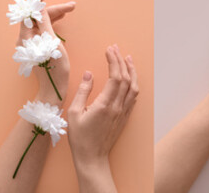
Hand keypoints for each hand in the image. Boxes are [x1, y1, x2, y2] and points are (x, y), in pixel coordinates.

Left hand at [19, 0, 76, 103]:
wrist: (53, 89)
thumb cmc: (55, 70)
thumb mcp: (53, 44)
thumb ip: (45, 24)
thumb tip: (41, 9)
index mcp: (26, 37)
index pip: (30, 12)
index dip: (40, 0)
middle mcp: (25, 39)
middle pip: (37, 17)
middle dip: (53, 9)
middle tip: (72, 6)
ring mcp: (30, 43)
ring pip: (41, 22)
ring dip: (54, 15)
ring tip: (70, 10)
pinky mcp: (37, 47)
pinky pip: (42, 30)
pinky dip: (52, 23)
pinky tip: (61, 19)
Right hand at [66, 45, 138, 192]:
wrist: (92, 158)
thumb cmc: (80, 137)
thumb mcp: (75, 113)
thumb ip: (83, 92)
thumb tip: (89, 74)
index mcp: (105, 105)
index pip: (115, 77)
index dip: (114, 61)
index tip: (109, 50)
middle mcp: (118, 107)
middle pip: (126, 79)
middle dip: (121, 61)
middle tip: (116, 49)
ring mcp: (123, 112)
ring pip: (133, 88)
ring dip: (131, 71)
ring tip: (127, 59)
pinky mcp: (125, 117)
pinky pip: (133, 97)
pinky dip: (133, 84)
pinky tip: (130, 79)